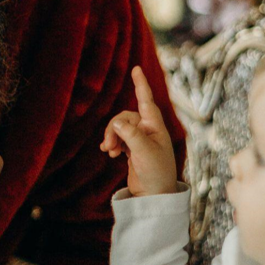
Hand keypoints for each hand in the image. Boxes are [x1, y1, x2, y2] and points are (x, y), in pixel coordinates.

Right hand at [100, 66, 176, 195]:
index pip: (146, 100)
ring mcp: (140, 139)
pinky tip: (109, 153)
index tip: (136, 68)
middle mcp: (148, 130)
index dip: (140, 84)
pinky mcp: (133, 149)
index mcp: (155, 126)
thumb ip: (130, 134)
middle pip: (124, 117)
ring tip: (109, 152)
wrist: (154, 196)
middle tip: (109, 146)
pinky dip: (112, 143)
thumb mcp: (144, 152)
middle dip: (114, 128)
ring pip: (119, 127)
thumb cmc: (156, 173)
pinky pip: (118, 138)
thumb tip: (116, 123)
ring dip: (112, 137)